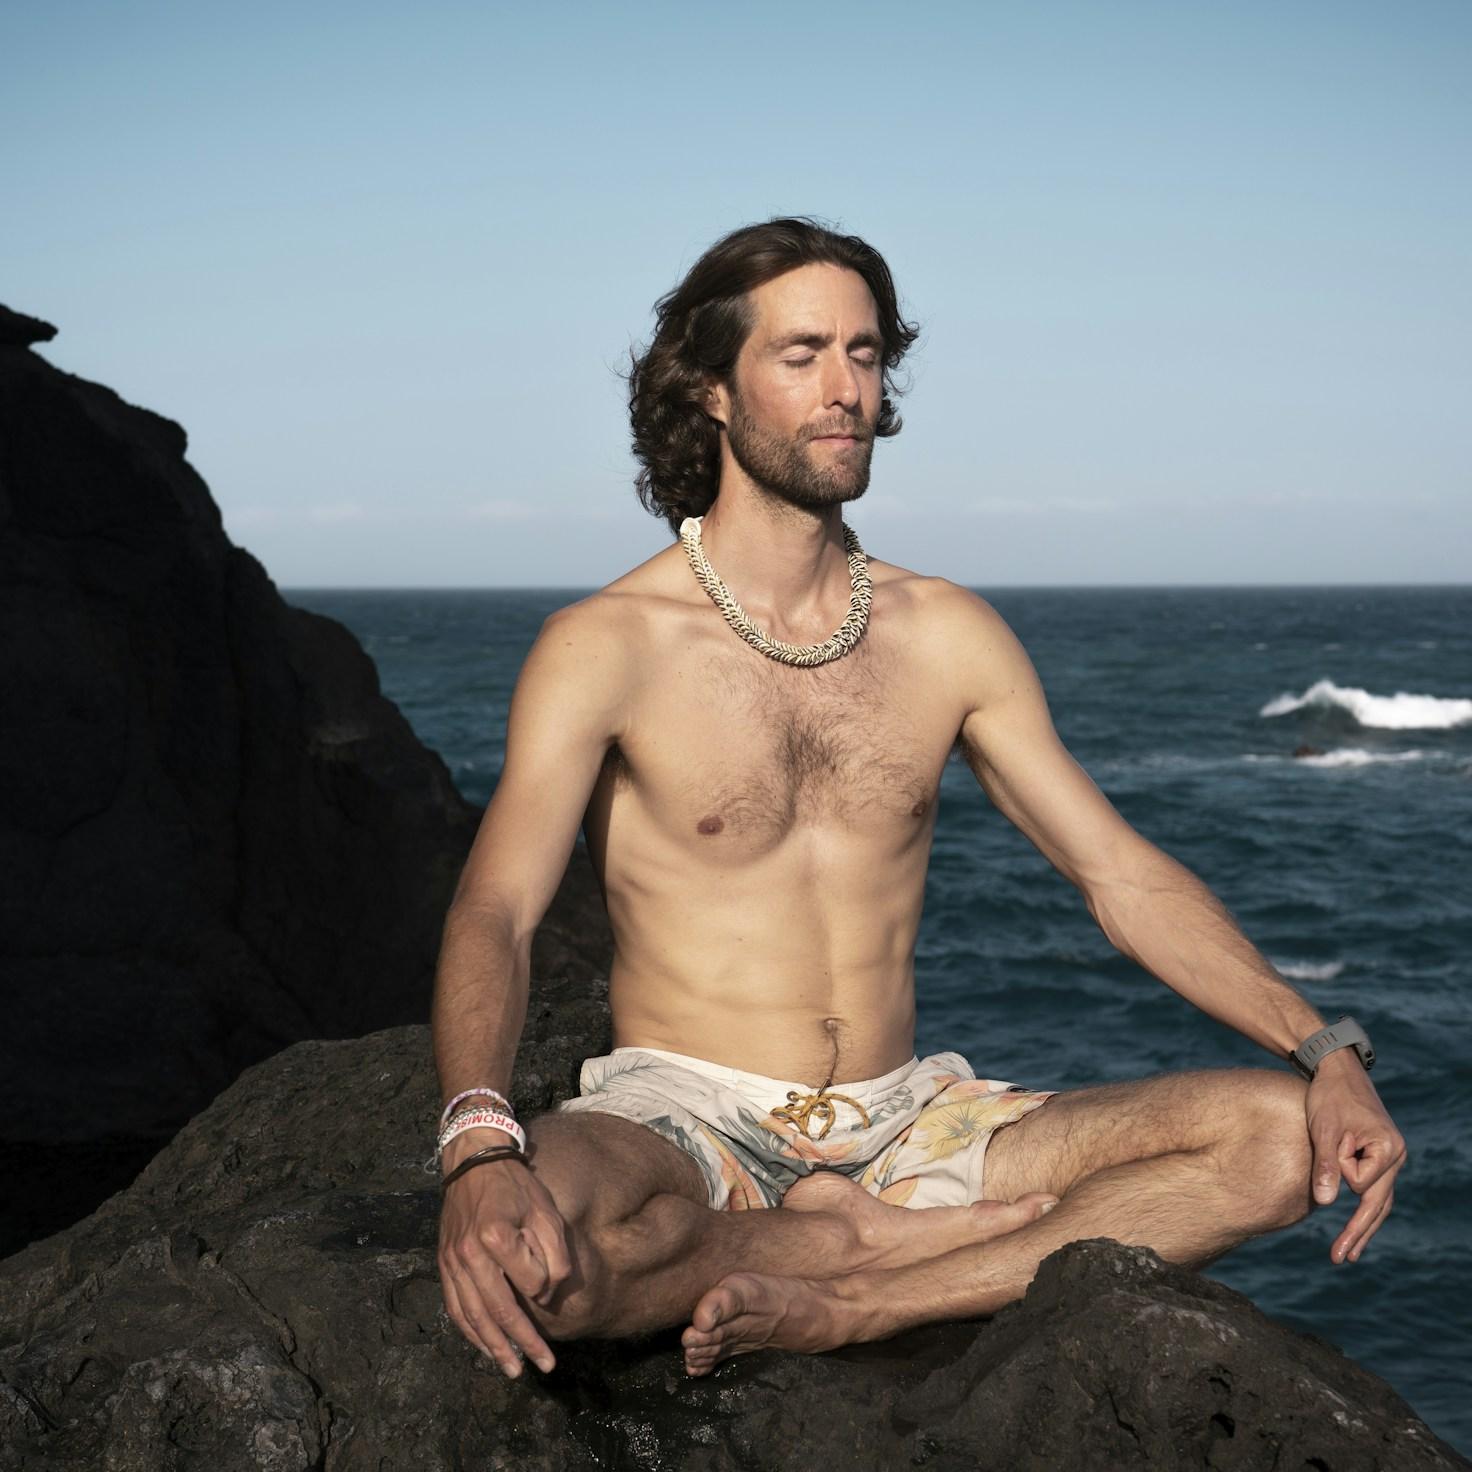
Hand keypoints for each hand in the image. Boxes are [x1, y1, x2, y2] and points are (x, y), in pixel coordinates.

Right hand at [437, 1130, 571, 1375]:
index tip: (554, 1295)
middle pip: (497, 1310)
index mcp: (495, 1236)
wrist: (473, 1160)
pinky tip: (485, 1345)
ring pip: (472, 1315)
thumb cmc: (515, 1186)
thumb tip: (545, 1293)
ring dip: (493, 1347)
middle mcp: (468, 1253)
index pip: (527, 1282)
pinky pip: (455, 1306)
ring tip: (512, 1369)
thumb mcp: (546, 1210)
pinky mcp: (443, 1263)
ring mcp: (451, 1261)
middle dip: (521, 1343)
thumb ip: (554, 1253)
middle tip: (542, 1366)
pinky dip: (470, 1330)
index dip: (545, 1292)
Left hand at [1304, 1051, 1406, 1264]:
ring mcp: (1390, 1159)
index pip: (1359, 1183)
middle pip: (1377, 1204)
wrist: (1336, 1071)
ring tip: (1348, 1255)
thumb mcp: (1323, 1129)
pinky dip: (1363, 1210)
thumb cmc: (1328, 1096)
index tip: (1329, 1140)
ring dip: (1362, 1227)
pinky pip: (1373, 1190)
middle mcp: (1397, 1157)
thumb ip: (1326, 1165)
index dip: (1337, 1167)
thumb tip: (1328, 1204)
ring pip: (1378, 1202)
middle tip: (1339, 1259)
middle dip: (1357, 1232)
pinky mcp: (1379, 1158)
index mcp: (1388, 1149)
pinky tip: (1357, 1230)